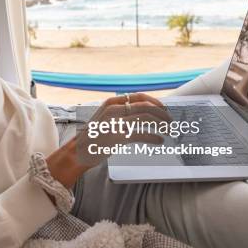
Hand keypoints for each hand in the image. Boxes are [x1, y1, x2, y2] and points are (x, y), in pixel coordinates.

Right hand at [46, 93, 168, 187]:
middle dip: (162, 113)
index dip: (155, 101)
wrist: (77, 151)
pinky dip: (153, 138)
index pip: (139, 96)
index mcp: (111, 103)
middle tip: (170, 121)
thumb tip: (143, 112)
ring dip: (161, 124)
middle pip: (146, 107)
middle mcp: (113, 110)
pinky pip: (141, 135)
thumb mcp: (104, 118)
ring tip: (167, 130)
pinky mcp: (117, 138)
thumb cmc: (93, 136)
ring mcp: (115, 123)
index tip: (164, 108)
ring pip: (146, 119)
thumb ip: (120, 113)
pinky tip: (159, 141)